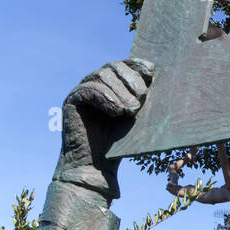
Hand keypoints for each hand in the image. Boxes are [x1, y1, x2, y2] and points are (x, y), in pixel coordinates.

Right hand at [54, 58, 153, 199]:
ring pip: (101, 76)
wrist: (97, 166)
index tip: (151, 71)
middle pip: (113, 67)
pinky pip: (88, 90)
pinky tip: (117, 111)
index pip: (124, 64)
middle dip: (131, 79)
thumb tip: (159, 78)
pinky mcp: (71, 100)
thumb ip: (143, 97)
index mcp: (112, 83)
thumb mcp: (137, 116)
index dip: (137, 64)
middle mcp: (95, 83)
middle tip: (142, 98)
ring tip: (131, 110)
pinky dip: (105, 98)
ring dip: (120, 91)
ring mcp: (81, 90)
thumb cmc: (120, 143)